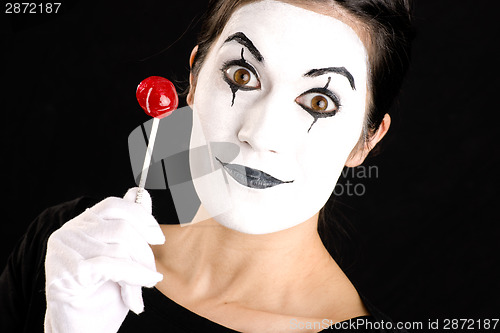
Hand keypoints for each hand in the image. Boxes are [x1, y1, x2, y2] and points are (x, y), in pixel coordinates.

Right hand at [44, 188, 164, 332]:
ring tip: (141, 291)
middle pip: (123, 227)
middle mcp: (69, 233)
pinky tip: (139, 294)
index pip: (114, 205)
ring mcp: (66, 250)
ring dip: (140, 271)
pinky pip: (114, 265)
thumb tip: (141, 194)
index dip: (142, 217)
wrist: (80, 330)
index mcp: (81, 225)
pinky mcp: (70, 270)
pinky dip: (135, 278)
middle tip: (153, 276)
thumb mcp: (121, 257)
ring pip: (122, 245)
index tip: (158, 238)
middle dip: (145, 253)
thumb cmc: (101, 296)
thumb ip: (130, 226)